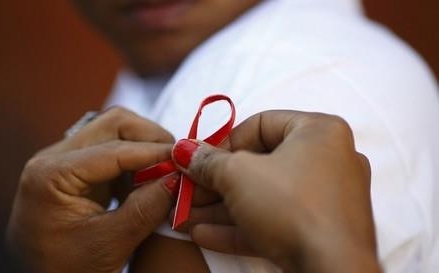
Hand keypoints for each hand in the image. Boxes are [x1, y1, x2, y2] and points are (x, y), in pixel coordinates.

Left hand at [7, 108, 175, 272]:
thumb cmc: (65, 270)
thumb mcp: (107, 245)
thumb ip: (145, 210)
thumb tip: (178, 179)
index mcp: (50, 175)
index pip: (113, 150)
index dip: (154, 153)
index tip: (185, 161)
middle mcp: (53, 158)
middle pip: (112, 125)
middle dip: (150, 138)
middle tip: (176, 161)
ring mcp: (64, 161)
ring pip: (114, 132)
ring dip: (143, 148)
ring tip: (163, 173)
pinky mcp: (76, 170)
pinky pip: (112, 150)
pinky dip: (135, 161)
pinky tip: (146, 182)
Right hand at [172, 111, 380, 272]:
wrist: (332, 271)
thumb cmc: (289, 205)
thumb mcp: (238, 175)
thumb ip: (208, 161)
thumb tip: (185, 151)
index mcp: (319, 132)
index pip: (261, 124)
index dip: (224, 142)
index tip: (199, 161)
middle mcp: (328, 161)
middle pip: (260, 164)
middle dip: (216, 181)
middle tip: (188, 190)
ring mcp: (326, 199)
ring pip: (264, 196)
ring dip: (221, 207)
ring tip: (185, 215)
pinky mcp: (319, 232)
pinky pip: (276, 221)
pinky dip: (242, 226)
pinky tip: (203, 234)